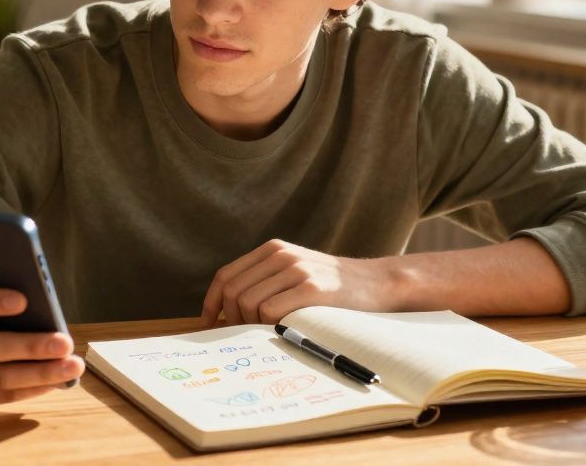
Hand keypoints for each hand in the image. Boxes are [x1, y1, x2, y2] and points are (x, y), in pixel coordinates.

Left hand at [200, 239, 400, 325]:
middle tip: (244, 335)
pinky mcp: (312, 289)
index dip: (212, 302)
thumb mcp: (294, 271)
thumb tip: (227, 311)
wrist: (376, 284)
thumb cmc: (332, 288)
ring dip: (252, 325)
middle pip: (234, 292)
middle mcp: (281, 255)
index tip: (209, 323)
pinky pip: (271, 312)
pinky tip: (283, 330)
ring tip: (269, 333)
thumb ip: (265, 281)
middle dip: (232, 319)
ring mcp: (297, 270)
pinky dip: (269, 327)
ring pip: (249, 303)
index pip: (226, 276)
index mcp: (272, 249)